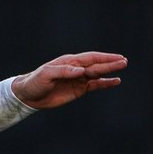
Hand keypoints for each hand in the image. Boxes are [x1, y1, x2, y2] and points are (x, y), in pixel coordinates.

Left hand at [11, 52, 126, 108]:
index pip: (90, 58)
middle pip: (96, 65)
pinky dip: (105, 84)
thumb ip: (64, 71)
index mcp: (69, 62)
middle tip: (124, 61)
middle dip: (110, 63)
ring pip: (97, 74)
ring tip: (123, 67)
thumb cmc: (35, 82)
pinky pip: (94, 86)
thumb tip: (81, 70)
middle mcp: (76, 69)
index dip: (104, 57)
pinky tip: (115, 82)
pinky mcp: (78, 90)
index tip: (116, 57)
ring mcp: (78, 79)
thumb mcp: (46, 75)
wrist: (28, 95)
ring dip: (110, 72)